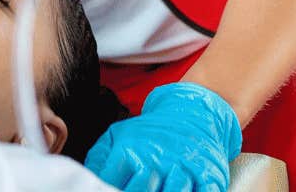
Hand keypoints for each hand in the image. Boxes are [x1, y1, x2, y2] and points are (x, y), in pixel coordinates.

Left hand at [85, 82, 242, 191]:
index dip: (108, 191)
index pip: (112, 181)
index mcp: (131, 152)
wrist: (194, 112)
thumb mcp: (120, 134)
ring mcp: (183, 168)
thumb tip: (87, 177)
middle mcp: (157, 160)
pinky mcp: (208, 175)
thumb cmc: (152, 132)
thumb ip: (99, 157)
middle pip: (141, 191)